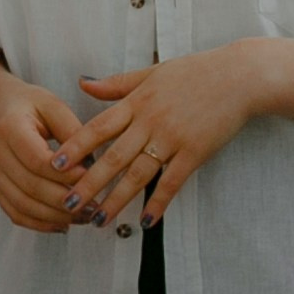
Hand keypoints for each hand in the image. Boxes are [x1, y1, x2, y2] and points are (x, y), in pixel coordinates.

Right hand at [0, 64, 83, 233]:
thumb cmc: (30, 106)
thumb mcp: (54, 105)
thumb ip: (72, 130)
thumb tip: (92, 162)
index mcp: (10, 127)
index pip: (37, 159)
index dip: (64, 174)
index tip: (90, 177)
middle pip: (30, 186)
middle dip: (64, 201)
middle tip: (94, 206)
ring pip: (23, 205)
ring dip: (56, 216)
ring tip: (84, 217)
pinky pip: (16, 214)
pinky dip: (40, 224)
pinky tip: (63, 224)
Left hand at [65, 43, 281, 225]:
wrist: (239, 77)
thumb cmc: (195, 72)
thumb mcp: (152, 72)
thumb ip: (117, 83)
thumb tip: (83, 83)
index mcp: (137, 101)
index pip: (98, 127)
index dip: (75, 147)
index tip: (54, 165)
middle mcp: (151, 121)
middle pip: (113, 157)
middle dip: (89, 183)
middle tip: (69, 204)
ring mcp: (173, 138)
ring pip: (139, 174)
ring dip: (118, 199)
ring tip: (100, 220)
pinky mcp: (195, 152)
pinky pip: (172, 182)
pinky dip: (159, 202)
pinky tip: (146, 221)